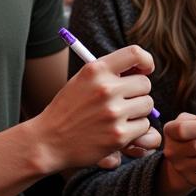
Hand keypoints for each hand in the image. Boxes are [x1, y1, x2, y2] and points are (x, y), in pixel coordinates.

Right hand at [35, 44, 158, 172]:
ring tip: (117, 117)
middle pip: (145, 84)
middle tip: (124, 100)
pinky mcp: (119, 135)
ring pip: (147, 105)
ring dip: (137, 112)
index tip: (144, 70)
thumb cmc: (67, 109)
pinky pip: (144, 127)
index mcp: (95, 70)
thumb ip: (108, 72)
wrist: (49, 141)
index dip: (146, 61)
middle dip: (138, 92)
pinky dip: (135, 130)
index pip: (135, 53)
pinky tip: (115, 130)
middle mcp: (106, 88)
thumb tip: (142, 70)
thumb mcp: (81, 80)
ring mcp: (113, 113)